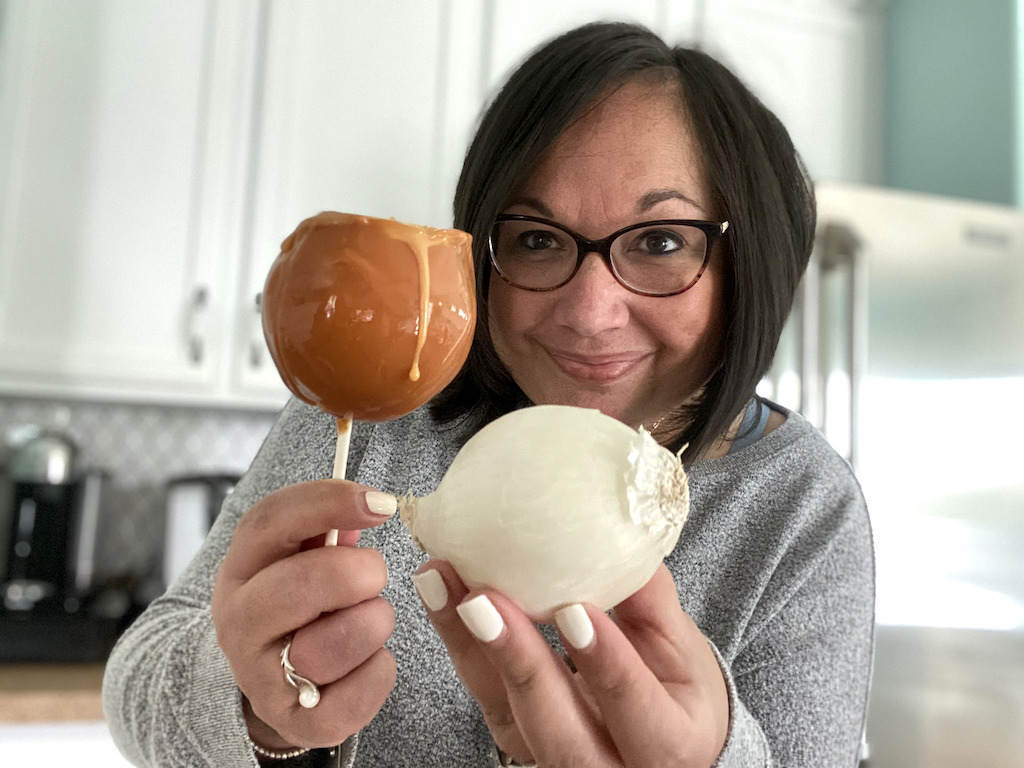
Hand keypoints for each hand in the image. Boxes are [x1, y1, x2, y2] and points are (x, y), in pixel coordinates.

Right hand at [212, 480, 396, 749]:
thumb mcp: (301, 556)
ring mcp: (258, 675)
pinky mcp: (289, 720)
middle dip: (358, 573)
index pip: (272, 520)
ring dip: (370, 625)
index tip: (382, 505)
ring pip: (328, 646)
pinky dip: (375, 675)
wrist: (275, 681)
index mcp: (242, 566)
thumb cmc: (299, 604)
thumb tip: (370, 506)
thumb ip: (329, 526)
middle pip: (301, 583)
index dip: (329, 503)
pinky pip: (347, 700)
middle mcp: (239, 620)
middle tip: (375, 576)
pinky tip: (370, 662)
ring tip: (372, 620)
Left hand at [414, 563, 728, 766]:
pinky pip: (482, 695)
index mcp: (670, 744)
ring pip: (505, 715)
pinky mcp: (514, 738)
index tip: (574, 610)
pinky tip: (442, 593)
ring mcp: (553, 759)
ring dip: (468, 645)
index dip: (605, 662)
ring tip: (441, 583)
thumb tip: (624, 530)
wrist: (660, 733)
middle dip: (517, 662)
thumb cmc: (677, 688)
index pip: (637, 711)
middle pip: (558, 731)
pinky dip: (458, 641)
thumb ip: (651, 600)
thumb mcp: (682, 648)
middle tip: (482, 601)